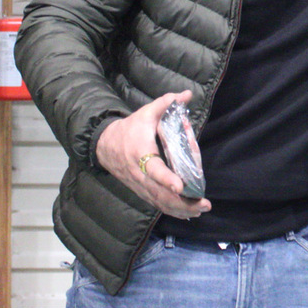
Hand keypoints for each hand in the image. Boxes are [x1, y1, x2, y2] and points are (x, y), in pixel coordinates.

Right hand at [94, 91, 211, 219]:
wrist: (104, 145)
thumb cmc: (129, 129)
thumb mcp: (145, 113)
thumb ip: (166, 103)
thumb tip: (186, 93)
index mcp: (140, 154)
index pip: (154, 170)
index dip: (167, 179)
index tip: (180, 186)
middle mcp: (139, 174)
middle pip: (160, 194)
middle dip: (182, 202)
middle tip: (203, 204)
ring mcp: (139, 186)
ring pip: (159, 202)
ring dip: (180, 209)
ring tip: (200, 210)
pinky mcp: (140, 191)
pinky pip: (156, 204)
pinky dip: (172, 210)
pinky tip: (187, 214)